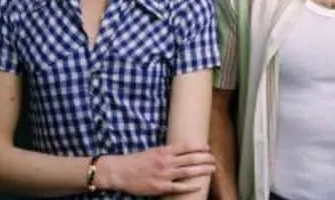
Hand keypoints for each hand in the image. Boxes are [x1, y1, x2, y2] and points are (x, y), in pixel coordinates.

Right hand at [95, 143, 214, 195]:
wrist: (121, 172)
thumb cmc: (136, 161)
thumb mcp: (152, 151)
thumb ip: (166, 152)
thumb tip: (179, 151)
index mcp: (164, 151)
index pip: (186, 146)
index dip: (199, 146)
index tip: (207, 147)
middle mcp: (166, 161)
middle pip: (191, 158)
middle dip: (205, 158)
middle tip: (214, 158)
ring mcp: (164, 174)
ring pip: (188, 172)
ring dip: (202, 170)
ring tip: (212, 169)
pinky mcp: (160, 187)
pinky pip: (179, 187)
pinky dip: (190, 187)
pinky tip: (199, 185)